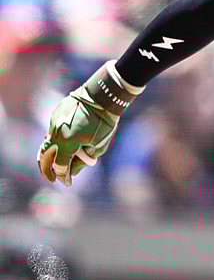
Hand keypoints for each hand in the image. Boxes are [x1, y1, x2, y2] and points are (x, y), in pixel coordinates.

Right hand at [37, 61, 139, 185]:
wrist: (103, 96)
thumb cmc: (105, 122)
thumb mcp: (98, 146)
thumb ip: (82, 161)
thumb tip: (72, 172)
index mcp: (67, 143)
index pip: (60, 165)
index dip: (63, 176)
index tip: (67, 182)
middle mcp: (56, 133)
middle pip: (44, 156)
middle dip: (46, 170)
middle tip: (52, 178)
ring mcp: (53, 123)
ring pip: (46, 143)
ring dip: (49, 155)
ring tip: (54, 164)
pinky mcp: (55, 115)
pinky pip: (53, 131)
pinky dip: (56, 140)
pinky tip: (65, 143)